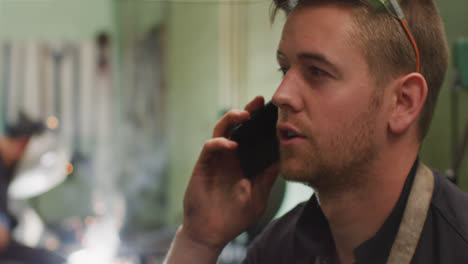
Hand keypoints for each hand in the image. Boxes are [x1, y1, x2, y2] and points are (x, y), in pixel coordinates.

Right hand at [181, 96, 278, 250]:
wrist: (213, 233)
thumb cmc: (235, 216)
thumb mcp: (258, 195)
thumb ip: (267, 177)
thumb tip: (282, 158)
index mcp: (242, 161)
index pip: (251, 136)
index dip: (259, 122)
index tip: (272, 110)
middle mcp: (228, 157)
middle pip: (236, 127)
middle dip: (246, 111)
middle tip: (258, 101)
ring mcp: (215, 160)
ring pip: (220, 131)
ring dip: (231, 119)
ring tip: (244, 115)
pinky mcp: (203, 166)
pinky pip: (210, 148)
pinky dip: (220, 143)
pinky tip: (231, 145)